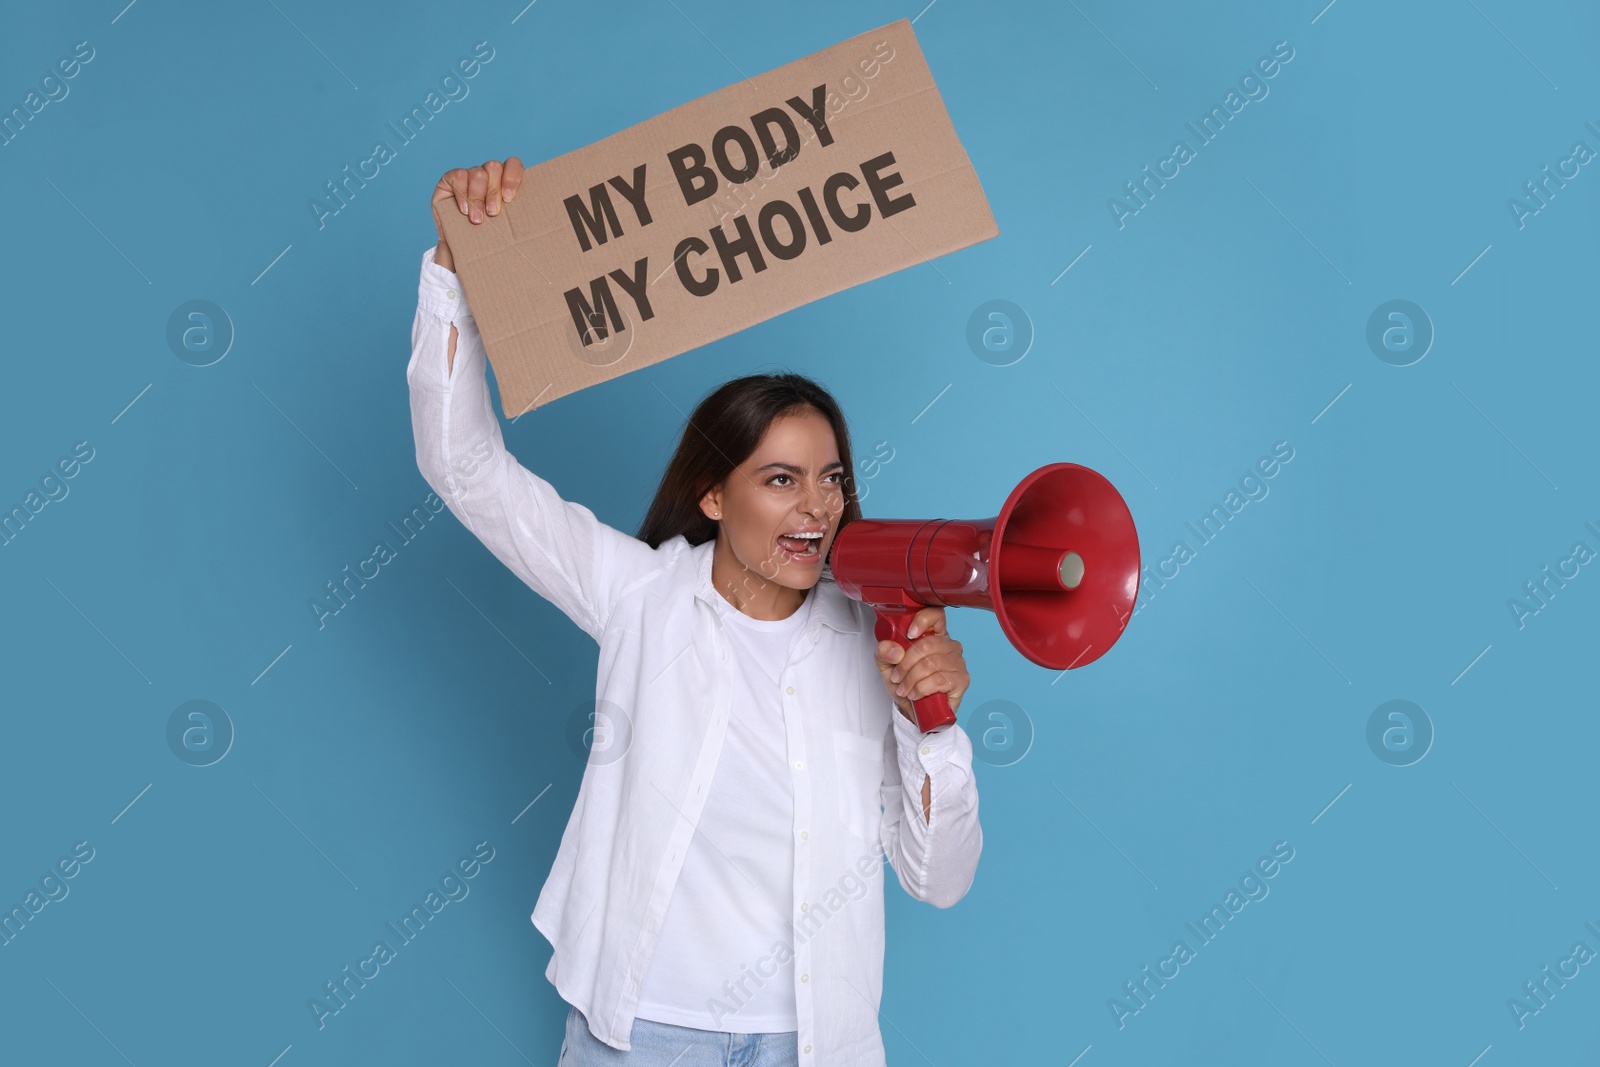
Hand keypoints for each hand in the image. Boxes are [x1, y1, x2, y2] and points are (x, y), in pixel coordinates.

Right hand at [431, 156, 524, 271]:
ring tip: (477, 219)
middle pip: (494, 167)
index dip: (512, 177)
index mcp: (505, 181)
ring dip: (478, 197)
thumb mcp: (508, 229)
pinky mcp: (450, 179)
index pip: (513, 165)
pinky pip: (458, 177)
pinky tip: (464, 210)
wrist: (461, 248)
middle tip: (493, 214)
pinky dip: (462, 193)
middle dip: (494, 192)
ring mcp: (469, 174)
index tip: (509, 199)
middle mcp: (488, 174)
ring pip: (478, 173)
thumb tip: (546, 228)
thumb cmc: (489, 238)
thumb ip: (522, 221)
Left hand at [874, 606, 968, 725]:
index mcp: (934, 635)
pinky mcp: (962, 679)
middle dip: (906, 664)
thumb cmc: (905, 684)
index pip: (936, 615)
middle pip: (927, 645)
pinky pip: (939, 680)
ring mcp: (958, 662)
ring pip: (930, 664)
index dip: (923, 621)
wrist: (914, 711)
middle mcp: (949, 645)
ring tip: (904, 689)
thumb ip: (884, 652)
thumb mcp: (887, 666)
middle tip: (896, 678)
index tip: (909, 634)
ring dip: (911, 680)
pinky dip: (922, 689)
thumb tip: (895, 650)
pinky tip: (916, 694)